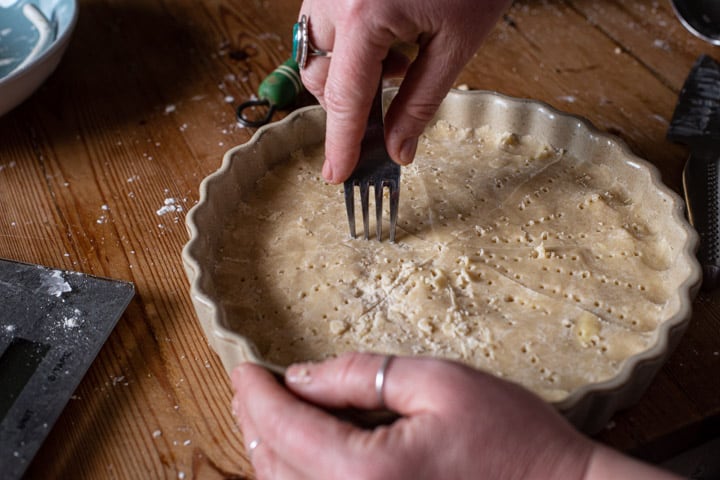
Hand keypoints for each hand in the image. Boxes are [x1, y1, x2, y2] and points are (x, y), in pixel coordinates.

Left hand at [232, 352, 593, 478]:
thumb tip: (302, 375)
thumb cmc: (512, 441)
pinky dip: (295, 478)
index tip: (243, 369)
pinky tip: (299, 455)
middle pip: (275, 466)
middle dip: (255, 421)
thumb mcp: (439, 383)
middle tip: (248, 387)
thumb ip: (362, 375)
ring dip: (269, 452)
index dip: (256, 393)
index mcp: (365, 474)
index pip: (284, 427)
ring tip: (264, 415)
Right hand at [296, 0, 510, 183]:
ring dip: (351, 74)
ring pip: (318, 53)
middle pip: (321, 79)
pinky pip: (325, 27)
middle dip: (350, 104)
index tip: (336, 176)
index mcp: (364, 16)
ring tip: (400, 61)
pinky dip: (351, 47)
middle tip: (390, 109)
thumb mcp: (456, 44)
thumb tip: (399, 150)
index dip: (340, 144)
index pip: (344, 100)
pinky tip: (389, 37)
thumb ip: (420, 102)